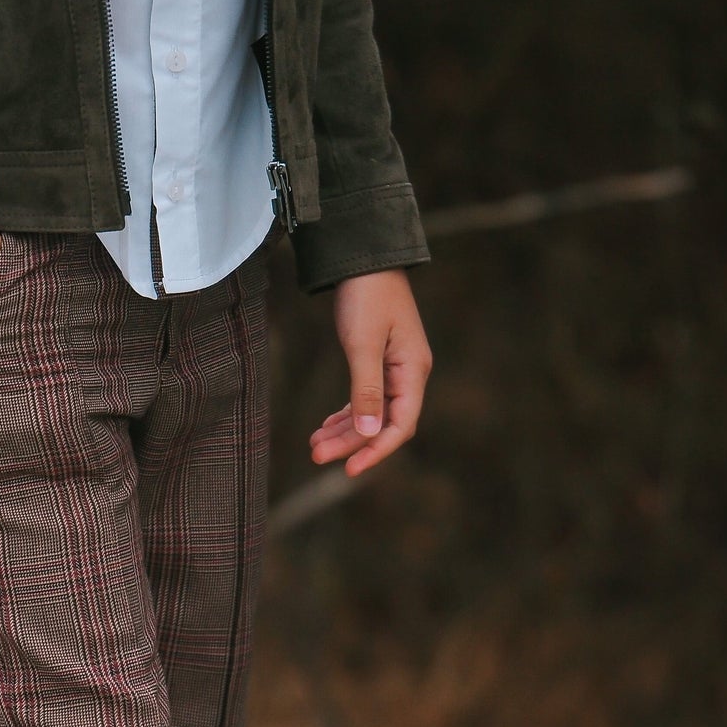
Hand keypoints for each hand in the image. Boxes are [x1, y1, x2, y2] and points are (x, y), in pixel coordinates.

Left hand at [309, 268, 432, 476]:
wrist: (364, 256)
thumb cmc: (366, 295)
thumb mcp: (363, 344)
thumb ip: (366, 390)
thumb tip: (371, 433)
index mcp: (413, 371)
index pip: (401, 424)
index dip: (376, 450)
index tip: (350, 470)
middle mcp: (408, 374)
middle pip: (383, 422)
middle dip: (351, 442)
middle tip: (316, 455)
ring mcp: (394, 368)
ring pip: (371, 412)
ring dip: (344, 430)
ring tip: (314, 444)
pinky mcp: (378, 360)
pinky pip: (364, 397)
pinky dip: (345, 413)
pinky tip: (325, 425)